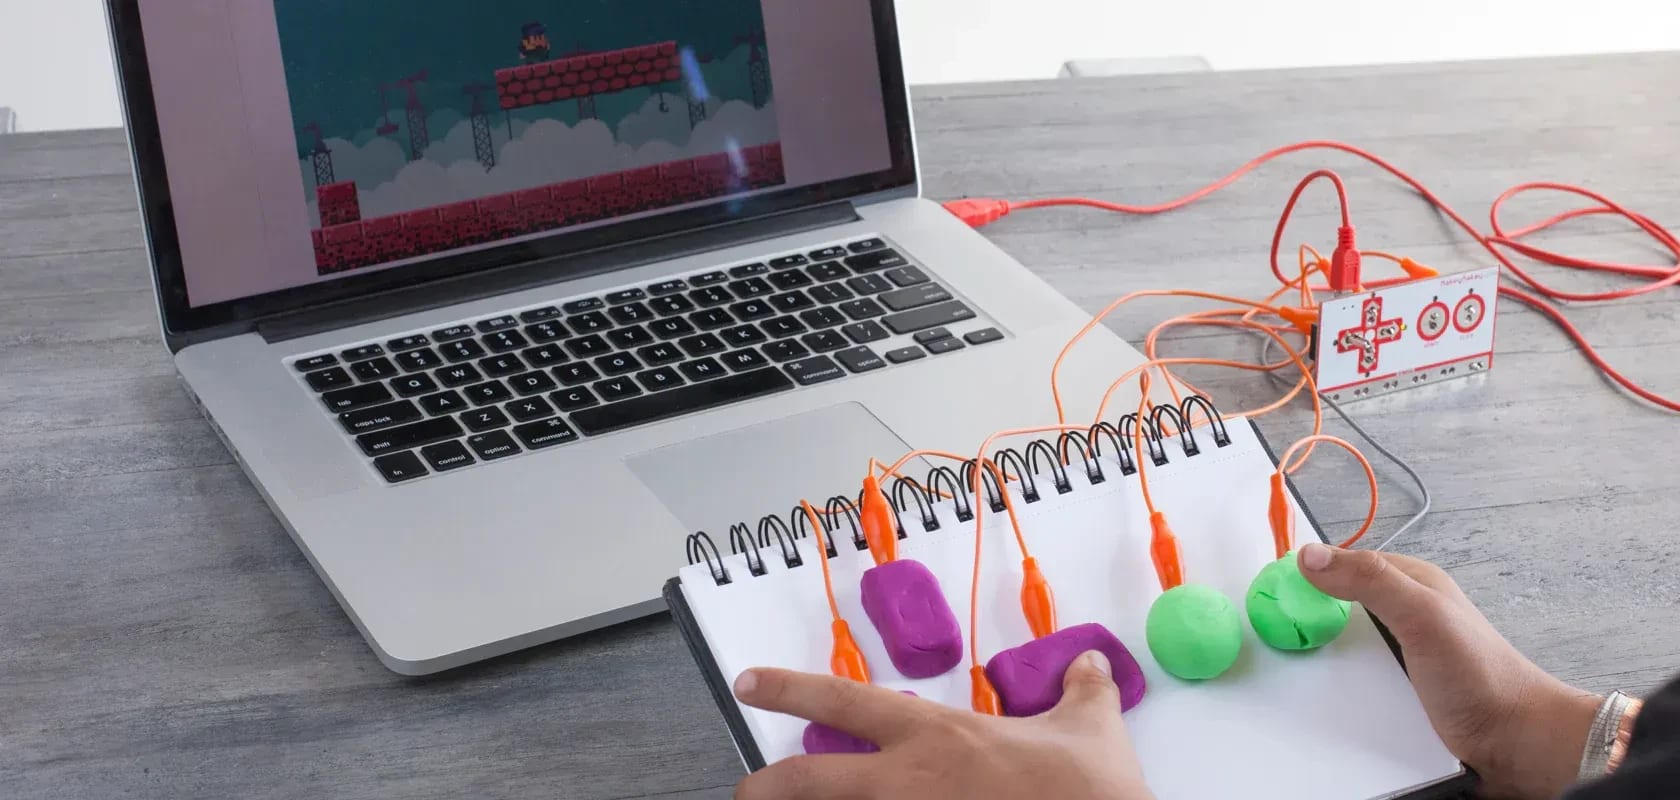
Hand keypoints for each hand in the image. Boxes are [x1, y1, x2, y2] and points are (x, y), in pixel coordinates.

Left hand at [733, 651, 1154, 799]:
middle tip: (746, 788)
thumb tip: (1090, 668)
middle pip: (810, 780)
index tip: (749, 683)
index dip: (788, 688)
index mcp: (936, 735)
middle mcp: (909, 781)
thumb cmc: (1088, 790)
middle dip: (766, 785)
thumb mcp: (1090, 728)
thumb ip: (1081, 693)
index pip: (843, 700)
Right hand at [1298, 542, 1599, 799]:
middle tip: (1278, 634)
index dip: (1309, 573)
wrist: (1517, 743)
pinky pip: (1357, 683)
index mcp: (1411, 584)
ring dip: (1325, 661)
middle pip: (1338, 607)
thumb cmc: (1481, 676)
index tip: (1273, 589)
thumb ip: (1370, 580)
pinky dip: (1340, 688)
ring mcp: (1403, 655)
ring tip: (1300, 671)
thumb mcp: (1423, 615)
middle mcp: (1405, 615)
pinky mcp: (1400, 691)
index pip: (1344, 564)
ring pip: (1345, 648)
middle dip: (1310, 619)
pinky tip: (1329, 698)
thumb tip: (1310, 556)